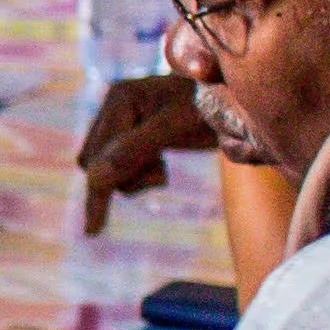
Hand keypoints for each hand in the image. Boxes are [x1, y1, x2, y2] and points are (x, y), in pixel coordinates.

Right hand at [75, 70, 212, 232]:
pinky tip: (161, 163)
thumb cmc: (212, 109)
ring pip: (106, 166)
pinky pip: (119, 165)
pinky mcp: (133, 131)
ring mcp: (123, 118)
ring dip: (135, 177)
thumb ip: (132, 151)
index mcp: (119, 98)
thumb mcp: (174, 129)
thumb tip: (93, 179)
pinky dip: (139, 173)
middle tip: (162, 171)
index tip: (92, 231)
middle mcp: (115, 105)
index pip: (98, 156)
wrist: (236, 100)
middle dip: (126, 177)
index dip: (98, 191)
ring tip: (164, 167)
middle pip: (94, 162)